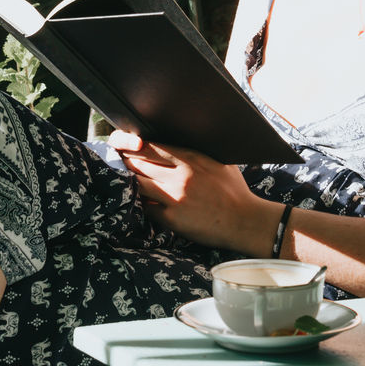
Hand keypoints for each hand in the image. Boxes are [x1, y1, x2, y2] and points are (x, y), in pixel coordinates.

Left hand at [108, 130, 278, 252]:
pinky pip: (146, 207)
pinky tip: (139, 201)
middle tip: (119, 163)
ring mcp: (175, 197)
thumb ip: (196, 153)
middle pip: (139, 164)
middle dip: (126, 163)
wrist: (245, 220)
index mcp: (191, 158)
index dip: (132, 145)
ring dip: (130, 182)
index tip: (126, 146)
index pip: (150, 147)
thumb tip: (179, 145)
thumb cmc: (234, 190)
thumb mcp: (218, 162)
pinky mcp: (172, 218)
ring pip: (138, 185)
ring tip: (125, 181)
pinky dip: (141, 203)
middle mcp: (180, 175)